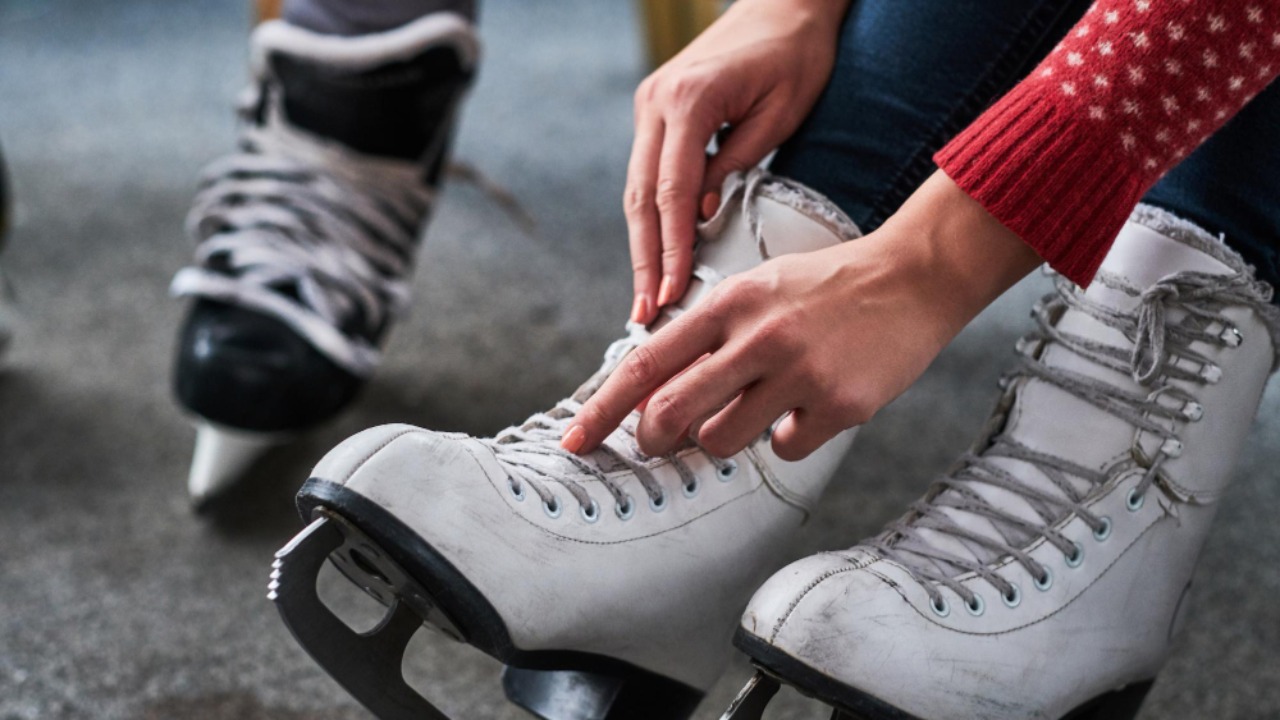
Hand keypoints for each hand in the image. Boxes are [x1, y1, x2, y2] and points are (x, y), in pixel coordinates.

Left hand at [568, 172, 1042, 459]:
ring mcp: (798, 372)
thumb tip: (653, 394)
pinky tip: (810, 406)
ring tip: (755, 408)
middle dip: (652, 439)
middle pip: (669, 415)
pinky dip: (787, 437)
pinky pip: (783, 449)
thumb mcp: (756, 289)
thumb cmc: (824, 289)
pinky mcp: (838, 405)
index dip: (601, 410)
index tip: (573, 441)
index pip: (644, 366)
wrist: (913, 277)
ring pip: (720, 441)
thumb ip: (706, 335)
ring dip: (723, 438)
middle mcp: (757, 336)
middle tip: (659, 441)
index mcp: (727, 303)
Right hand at [625, 0, 850, 325]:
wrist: (786, 3)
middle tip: (644, 313)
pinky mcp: (655, 111)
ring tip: (645, 296)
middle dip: (643, 260)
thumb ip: (735, 165)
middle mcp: (656, 102)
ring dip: (640, 245)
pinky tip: (655, 255)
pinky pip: (647, 173)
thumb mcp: (779, 114)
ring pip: (636, 189)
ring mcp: (649, 104)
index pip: (672, 191)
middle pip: (641, 197)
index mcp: (689, 100)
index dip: (669, 249)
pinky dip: (651, 217)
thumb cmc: (796, 55)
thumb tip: (699, 216)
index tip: (670, 294)